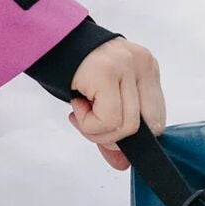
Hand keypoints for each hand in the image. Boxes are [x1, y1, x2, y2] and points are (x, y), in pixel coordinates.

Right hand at [65, 37, 165, 169]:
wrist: (47, 41)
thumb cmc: (75, 71)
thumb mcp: (102, 99)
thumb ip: (115, 129)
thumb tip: (123, 164)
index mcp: (147, 70)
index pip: (157, 119)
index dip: (134, 138)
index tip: (107, 133)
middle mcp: (142, 65)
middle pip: (148, 127)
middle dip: (116, 138)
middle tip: (90, 125)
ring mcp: (128, 66)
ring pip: (127, 127)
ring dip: (97, 131)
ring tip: (81, 112)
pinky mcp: (108, 72)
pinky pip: (108, 120)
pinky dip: (88, 125)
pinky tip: (77, 106)